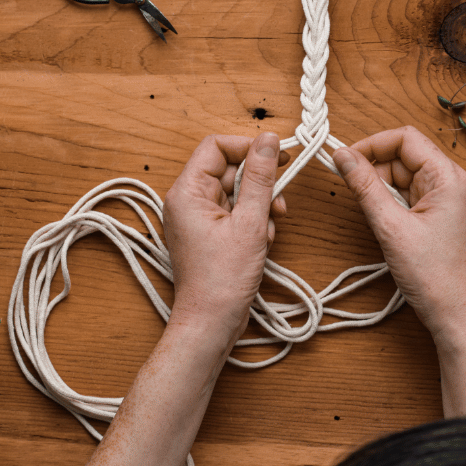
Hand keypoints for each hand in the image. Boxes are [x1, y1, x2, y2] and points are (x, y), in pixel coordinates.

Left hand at [163, 132, 287, 337]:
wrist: (211, 323)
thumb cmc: (222, 280)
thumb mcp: (251, 223)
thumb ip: (261, 178)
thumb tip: (269, 141)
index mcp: (187, 192)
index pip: (216, 147)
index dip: (248, 147)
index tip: (277, 156)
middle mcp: (187, 201)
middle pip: (229, 170)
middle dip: (259, 185)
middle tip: (278, 204)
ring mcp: (197, 219)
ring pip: (237, 193)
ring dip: (260, 207)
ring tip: (268, 231)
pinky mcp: (209, 234)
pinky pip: (235, 213)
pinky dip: (253, 223)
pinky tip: (261, 243)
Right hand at [331, 126, 465, 337]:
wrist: (456, 314)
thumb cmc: (434, 276)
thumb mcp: (390, 226)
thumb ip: (364, 186)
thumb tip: (342, 156)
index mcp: (449, 177)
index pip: (405, 138)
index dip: (372, 144)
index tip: (344, 158)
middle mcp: (452, 182)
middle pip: (403, 156)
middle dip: (374, 168)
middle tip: (351, 188)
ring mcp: (447, 199)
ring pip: (403, 176)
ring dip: (381, 188)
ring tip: (371, 213)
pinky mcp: (439, 215)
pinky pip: (408, 195)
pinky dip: (390, 202)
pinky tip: (382, 221)